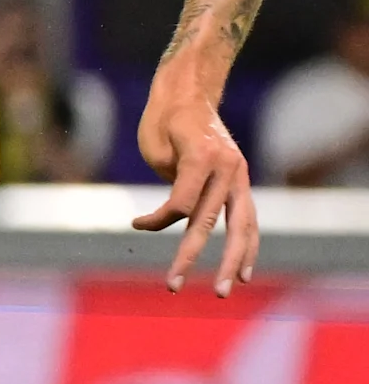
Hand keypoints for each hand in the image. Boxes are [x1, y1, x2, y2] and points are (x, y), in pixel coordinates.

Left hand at [135, 66, 260, 293]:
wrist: (190, 94)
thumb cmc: (164, 121)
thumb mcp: (156, 148)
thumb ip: (171, 186)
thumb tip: (176, 220)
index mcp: (202, 157)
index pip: (181, 203)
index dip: (157, 220)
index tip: (137, 224)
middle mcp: (227, 167)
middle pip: (211, 221)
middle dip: (192, 256)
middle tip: (174, 286)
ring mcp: (239, 175)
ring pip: (241, 225)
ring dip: (232, 260)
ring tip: (224, 290)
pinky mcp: (242, 182)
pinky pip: (247, 218)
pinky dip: (247, 244)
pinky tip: (243, 269)